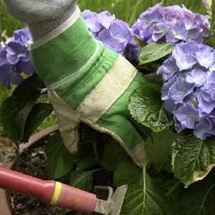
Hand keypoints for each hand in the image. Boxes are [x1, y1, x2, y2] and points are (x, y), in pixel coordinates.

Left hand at [0, 0, 147, 165]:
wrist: (71, 52)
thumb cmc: (65, 86)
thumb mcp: (64, 112)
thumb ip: (70, 133)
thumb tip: (73, 150)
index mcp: (110, 119)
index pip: (131, 141)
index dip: (138, 153)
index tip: (143, 162)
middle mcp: (125, 105)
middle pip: (144, 126)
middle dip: (147, 137)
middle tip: (147, 143)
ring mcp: (131, 87)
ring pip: (149, 107)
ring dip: (150, 117)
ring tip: (150, 123)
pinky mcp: (131, 72)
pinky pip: (144, 89)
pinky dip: (146, 98)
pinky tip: (144, 101)